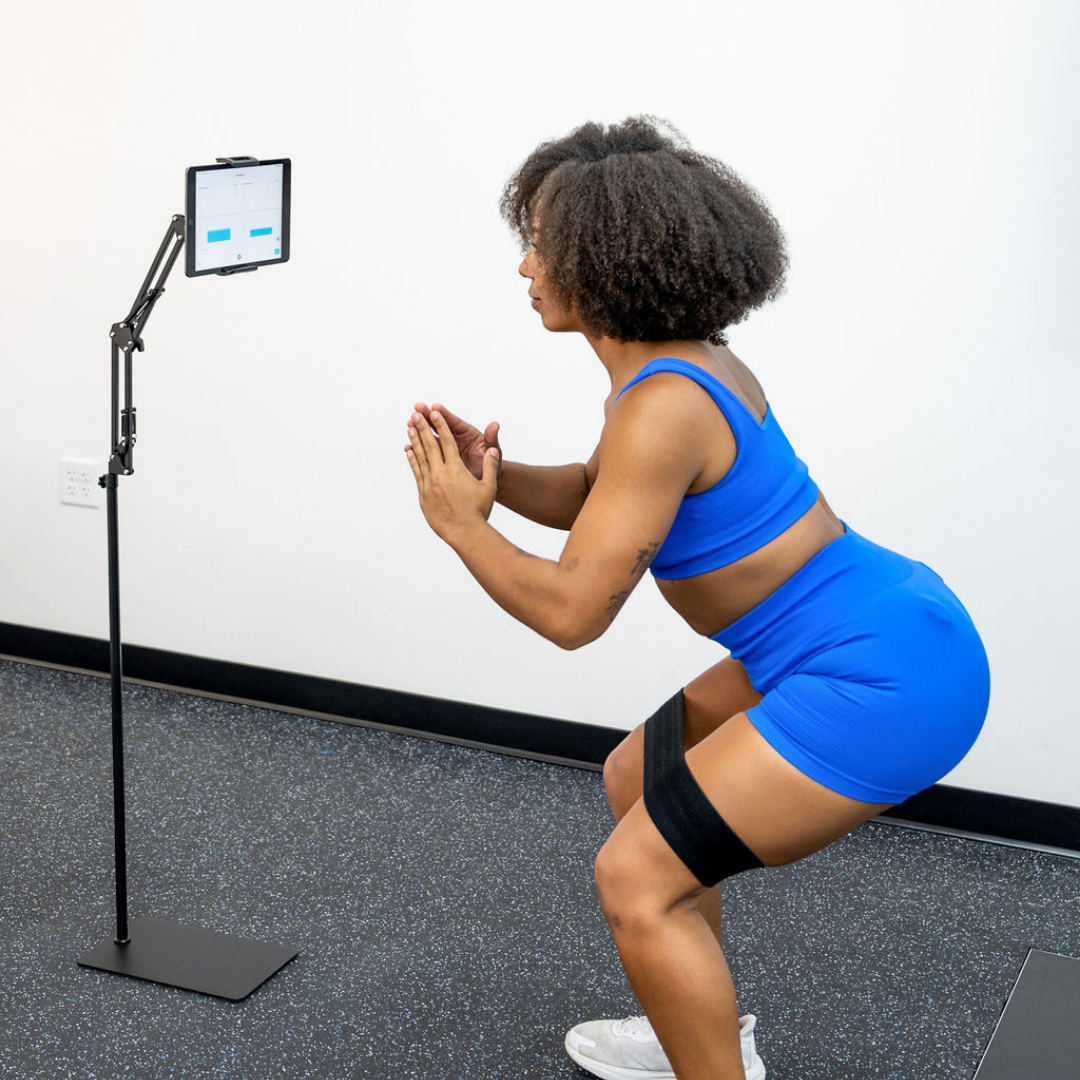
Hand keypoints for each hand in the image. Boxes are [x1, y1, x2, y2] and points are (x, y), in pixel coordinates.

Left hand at [405, 409, 498, 541]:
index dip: (441, 425)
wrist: (464, 532)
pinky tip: (408, 450)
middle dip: (423, 427)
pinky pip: (416, 472)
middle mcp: (440, 474)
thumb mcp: (489, 487)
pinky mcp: (423, 494)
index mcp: (456, 469)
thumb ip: (490, 467)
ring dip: (415, 440)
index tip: (435, 413)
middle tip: (416, 413)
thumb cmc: (479, 511)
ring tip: (409, 426)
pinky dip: (412, 459)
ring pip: (420, 457)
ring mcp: (429, 484)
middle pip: (430, 445)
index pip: (447, 442)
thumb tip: (492, 451)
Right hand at [412, 401, 500, 480]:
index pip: (454, 422)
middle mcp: (454, 437)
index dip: (445, 415)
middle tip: (417, 407)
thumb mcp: (493, 450)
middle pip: (440, 424)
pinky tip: (408, 446)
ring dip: (420, 430)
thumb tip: (495, 425)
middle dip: (428, 416)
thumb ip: (492, 438)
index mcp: (467, 433)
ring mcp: (446, 447)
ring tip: (409, 423)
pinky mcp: (441, 458)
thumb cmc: (493, 462)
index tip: (435, 407)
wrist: (488, 478)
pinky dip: (418, 449)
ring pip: (431, 437)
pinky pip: (428, 452)